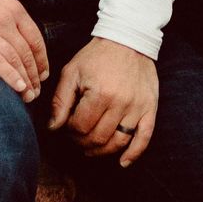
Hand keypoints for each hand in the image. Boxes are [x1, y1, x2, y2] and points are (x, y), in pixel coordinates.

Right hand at [0, 0, 48, 102]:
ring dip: (25, 80)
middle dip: (34, 75)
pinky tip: (17, 87)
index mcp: (15, 10)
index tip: (43, 74)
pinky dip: (9, 75)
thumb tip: (24, 40)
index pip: (36, 40)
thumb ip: (12, 18)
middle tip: (36, 90)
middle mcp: (5, 21)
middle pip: (26, 53)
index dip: (42, 60)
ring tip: (29, 95)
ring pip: (14, 59)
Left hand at [50, 38, 157, 165]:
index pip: (80, 127)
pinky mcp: (150, 108)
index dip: (70, 130)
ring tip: (91, 148)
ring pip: (118, 142)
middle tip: (77, 136)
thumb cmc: (97, 56)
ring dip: (102, 151)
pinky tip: (123, 162)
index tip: (68, 124)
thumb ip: (60, 101)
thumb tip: (53, 128)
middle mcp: (120, 103)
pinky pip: (145, 137)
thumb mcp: (72, 72)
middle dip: (82, 142)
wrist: (128, 39)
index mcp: (99, 93)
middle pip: (98, 138)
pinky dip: (134, 154)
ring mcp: (137, 107)